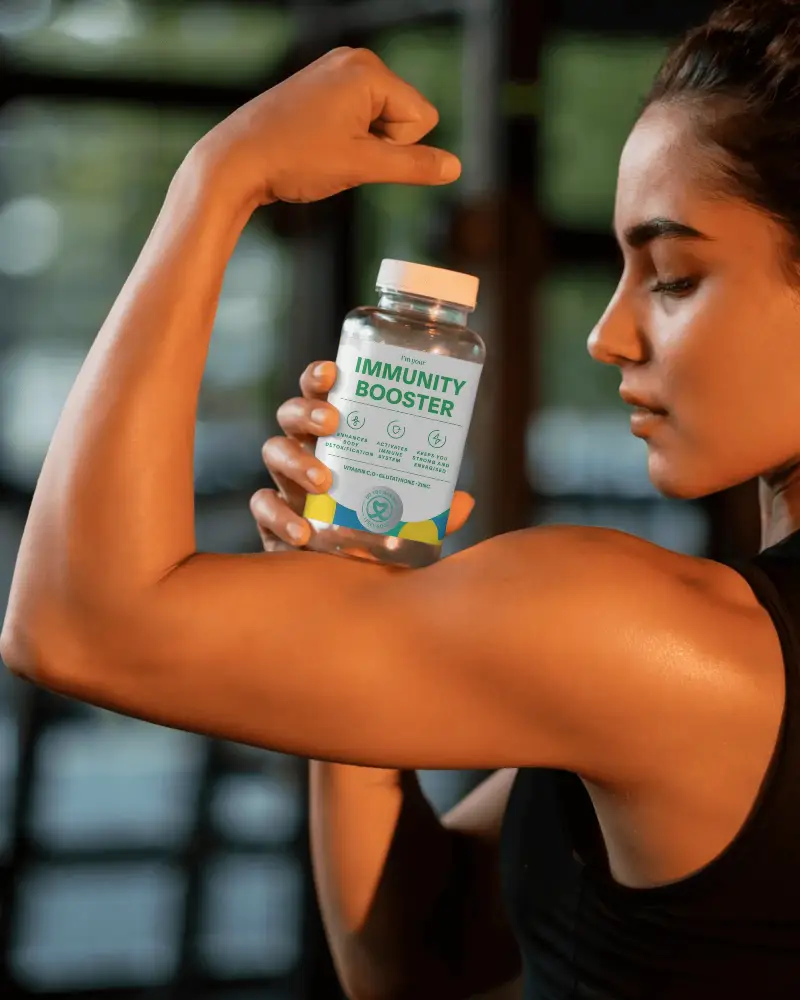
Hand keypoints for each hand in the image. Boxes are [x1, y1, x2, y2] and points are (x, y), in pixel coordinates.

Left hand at [194, 47, 461, 207]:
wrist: (236, 161)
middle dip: (379, 144)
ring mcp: (334, 71)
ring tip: (322, 147)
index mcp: (368, 70)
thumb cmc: (295, 159)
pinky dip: (345, 138)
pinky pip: (357, 118)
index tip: (353, 150)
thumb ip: (413, 166)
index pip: (423, 118)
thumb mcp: (361, 166)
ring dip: (362, 144)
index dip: (395, 148)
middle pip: (405, 115)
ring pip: (381, 120)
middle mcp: (353, 60)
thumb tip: (454, 168)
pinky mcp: (321, 87)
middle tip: (336, 151)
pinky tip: (316, 142)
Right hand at [251, 361, 475, 551]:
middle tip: (333, 423)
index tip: (333, 371)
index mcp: (337, 439)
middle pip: (291, 415)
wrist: (351, 581)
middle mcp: (306, 453)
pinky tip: (303, 532)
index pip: (321, 395)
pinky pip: (262, 506)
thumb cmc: (380, 534)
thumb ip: (435, 512)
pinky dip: (279, 516)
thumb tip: (464, 500)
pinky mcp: (272, 520)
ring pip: (273, 452)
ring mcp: (285, 484)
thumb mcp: (413, 519)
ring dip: (296, 460)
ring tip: (325, 480)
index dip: (319, 377)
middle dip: (307, 411)